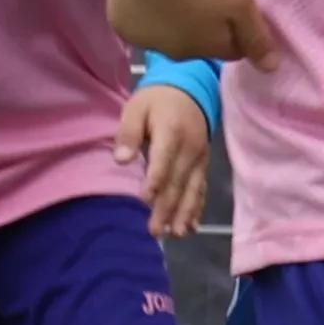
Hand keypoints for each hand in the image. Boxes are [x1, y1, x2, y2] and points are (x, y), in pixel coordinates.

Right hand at [109, 0, 278, 73]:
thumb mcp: (242, 3)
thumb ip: (256, 38)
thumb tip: (271, 69)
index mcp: (207, 51)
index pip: (230, 49)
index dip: (235, 29)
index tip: (230, 5)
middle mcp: (175, 55)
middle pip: (197, 44)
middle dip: (203, 26)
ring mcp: (145, 41)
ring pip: (168, 34)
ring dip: (174, 20)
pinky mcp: (121, 25)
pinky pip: (141, 23)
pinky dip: (147, 12)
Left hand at [115, 83, 212, 239]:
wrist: (190, 89)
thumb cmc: (157, 100)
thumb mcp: (136, 108)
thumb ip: (128, 133)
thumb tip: (121, 159)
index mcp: (172, 132)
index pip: (164, 160)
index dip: (155, 180)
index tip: (145, 200)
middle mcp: (190, 148)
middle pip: (178, 181)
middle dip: (167, 208)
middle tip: (155, 231)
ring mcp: (199, 158)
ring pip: (192, 189)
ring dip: (184, 213)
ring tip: (176, 234)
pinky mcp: (203, 165)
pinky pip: (201, 188)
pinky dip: (197, 208)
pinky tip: (191, 226)